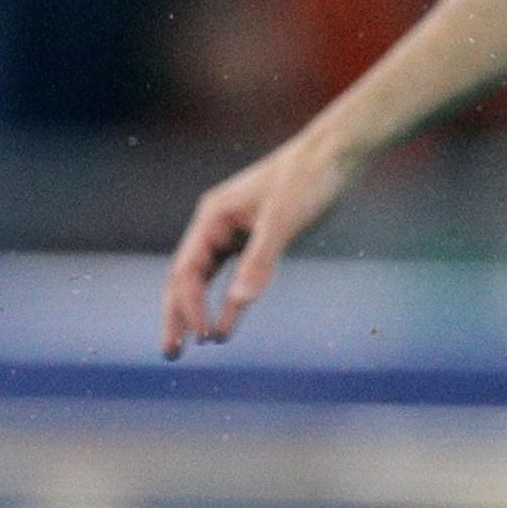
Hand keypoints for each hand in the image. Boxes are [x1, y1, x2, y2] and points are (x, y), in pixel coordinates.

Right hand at [162, 133, 357, 356]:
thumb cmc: (308, 180)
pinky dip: (227, 302)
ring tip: (186, 347)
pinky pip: (231, 275)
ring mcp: (234, 231)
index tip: (204, 337)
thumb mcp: (283, 220)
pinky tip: (226, 328)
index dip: (189, 307)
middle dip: (176, 314)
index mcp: (213, 216)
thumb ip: (260, 262)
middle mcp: (216, 224)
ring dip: (195, 311)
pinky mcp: (254, 237)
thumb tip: (239, 303)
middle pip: (185, 277)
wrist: (336, 154)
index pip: (186, 270)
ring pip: (204, 278)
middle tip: (170, 353)